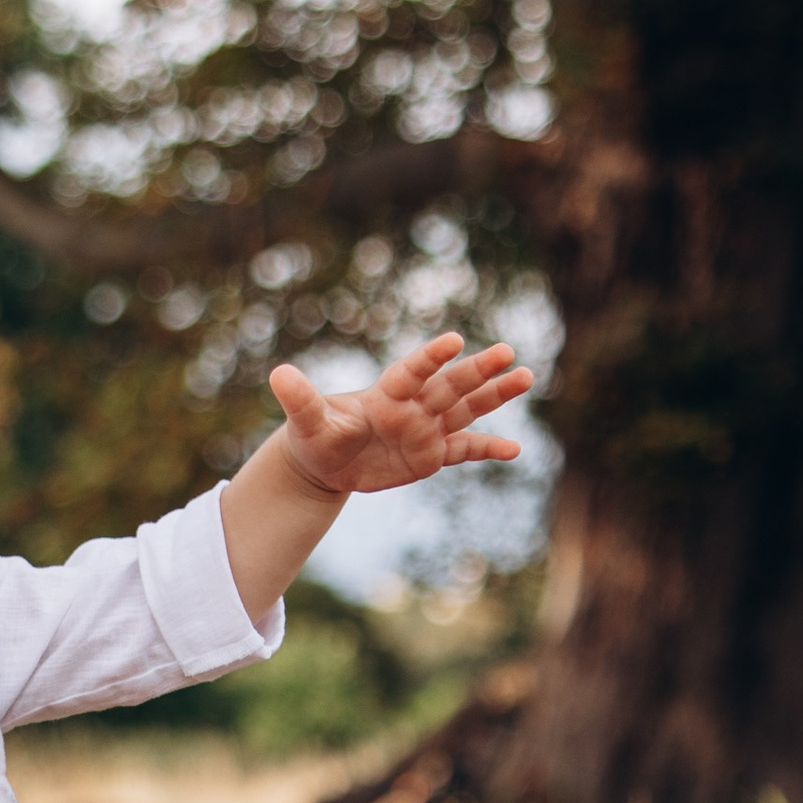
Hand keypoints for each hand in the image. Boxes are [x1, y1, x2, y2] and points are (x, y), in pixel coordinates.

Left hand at [268, 333, 533, 497]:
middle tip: (507, 352)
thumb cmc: (316, 434)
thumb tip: (278, 374)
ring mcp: (426, 429)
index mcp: (386, 394)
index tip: (453, 341)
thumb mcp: (306, 420)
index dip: (431, 358)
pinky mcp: (431, 453)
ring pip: (466, 409)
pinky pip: (464, 449)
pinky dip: (487, 448)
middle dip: (477, 371)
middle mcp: (412, 406)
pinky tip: (514, 450)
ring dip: (494, 394)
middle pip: (449, 385)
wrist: (326, 461)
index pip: (412, 372)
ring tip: (525, 377)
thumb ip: (300, 398)